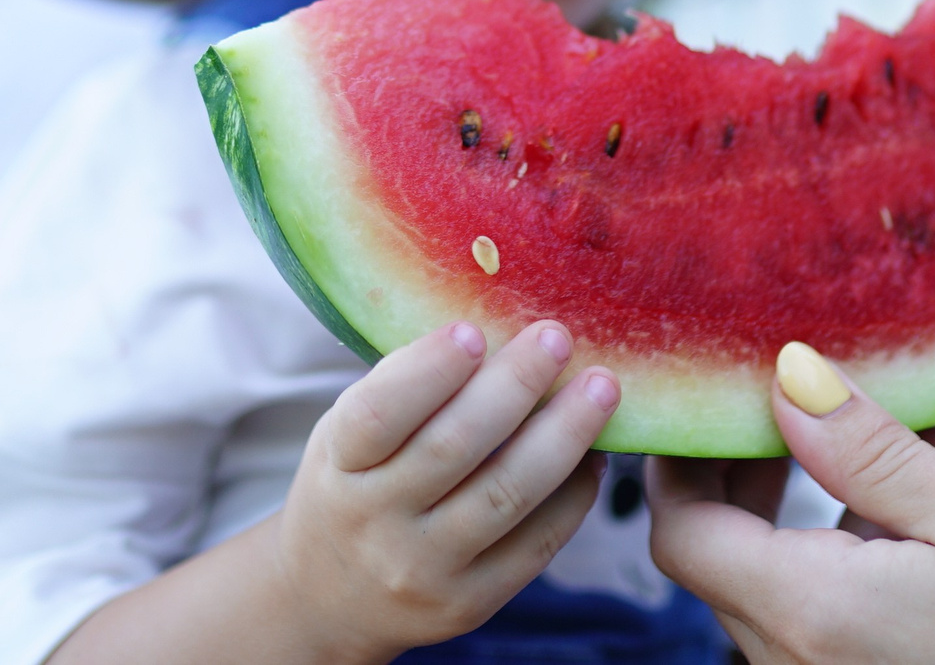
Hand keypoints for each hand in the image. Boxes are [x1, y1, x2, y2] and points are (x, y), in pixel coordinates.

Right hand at [269, 319, 617, 662]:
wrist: (333, 598)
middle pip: (454, 447)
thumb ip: (404, 387)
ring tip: (601, 388)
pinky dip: (572, 494)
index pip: (378, 415)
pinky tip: (592, 454)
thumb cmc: (354, 485)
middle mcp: (375, 521)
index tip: (475, 330)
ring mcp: (424, 569)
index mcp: (339, 465)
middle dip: (515, 386)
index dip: (428, 371)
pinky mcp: (469, 604)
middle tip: (557, 338)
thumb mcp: (347, 435)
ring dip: (563, 435)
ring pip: (506, 493)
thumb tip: (489, 330)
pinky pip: (534, 544)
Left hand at [647, 341, 934, 663]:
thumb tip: (786, 377)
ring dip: (786, 523)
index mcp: (813, 612)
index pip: (678, 530)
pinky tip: (898, 532)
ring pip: (764, 596)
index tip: (719, 391)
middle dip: (735, 477)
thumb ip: (872, 452)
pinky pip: (811, 632)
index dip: (683, 455)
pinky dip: (827, 571)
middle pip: (713, 562)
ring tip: (852, 454)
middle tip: (783, 405)